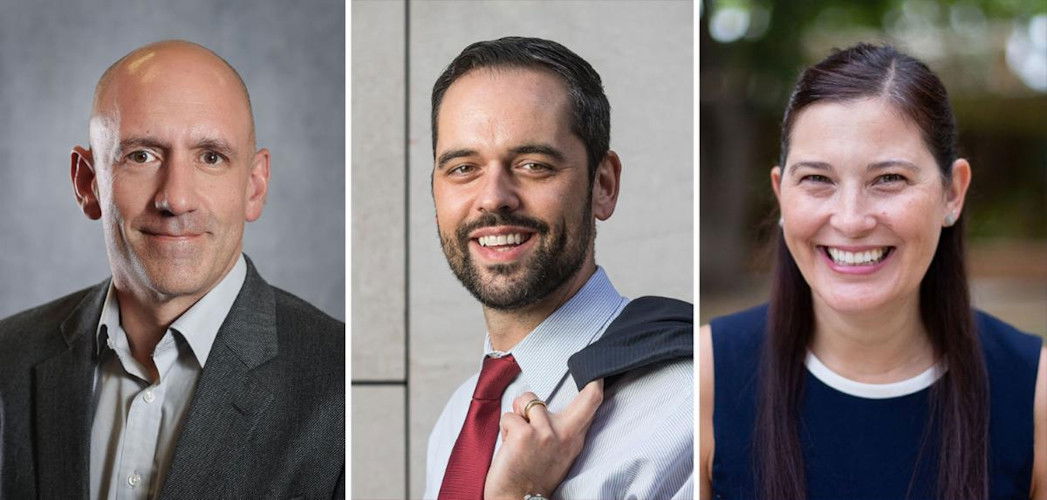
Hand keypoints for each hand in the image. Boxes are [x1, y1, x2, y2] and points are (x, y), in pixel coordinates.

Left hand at [483, 380, 603, 499]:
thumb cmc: (532, 478)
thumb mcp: (558, 455)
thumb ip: (560, 432)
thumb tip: (549, 408)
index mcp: (573, 439)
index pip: (592, 406)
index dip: (596, 385)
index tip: (599, 373)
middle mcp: (564, 434)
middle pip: (587, 398)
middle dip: (590, 383)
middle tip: (595, 377)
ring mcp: (546, 433)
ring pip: (527, 400)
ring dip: (518, 414)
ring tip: (519, 435)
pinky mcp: (524, 434)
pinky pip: (509, 416)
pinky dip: (505, 428)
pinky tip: (509, 446)